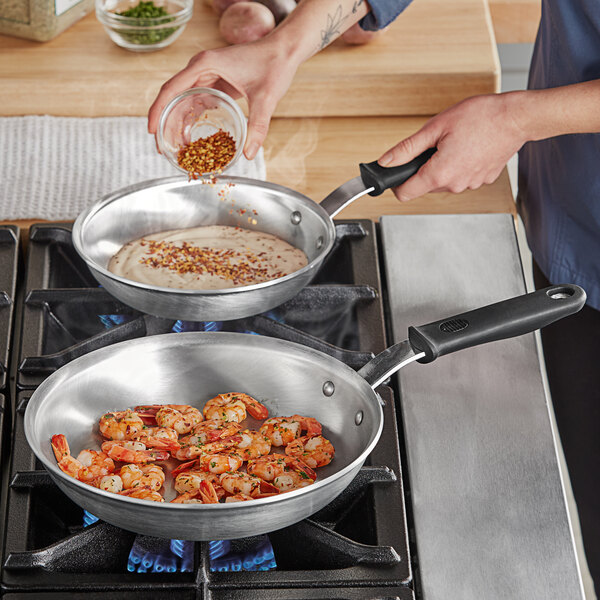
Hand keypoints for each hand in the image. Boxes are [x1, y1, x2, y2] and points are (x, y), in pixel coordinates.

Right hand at [147, 38, 298, 159]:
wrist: (284, 51)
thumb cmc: (274, 66)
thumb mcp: (265, 99)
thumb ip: (257, 126)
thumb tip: (248, 154)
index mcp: (204, 65)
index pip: (171, 89)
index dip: (158, 111)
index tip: (151, 131)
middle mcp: (200, 67)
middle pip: (173, 97)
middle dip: (166, 123)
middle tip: (164, 149)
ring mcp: (207, 74)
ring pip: (183, 101)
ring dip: (178, 122)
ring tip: (176, 147)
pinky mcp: (216, 81)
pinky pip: (197, 101)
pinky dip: (192, 118)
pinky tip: (192, 137)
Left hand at [378, 93, 528, 200]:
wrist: (517, 117)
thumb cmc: (481, 117)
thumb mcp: (435, 127)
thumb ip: (406, 149)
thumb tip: (386, 161)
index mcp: (440, 174)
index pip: (405, 194)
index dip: (396, 183)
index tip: (397, 172)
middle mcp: (455, 185)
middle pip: (424, 186)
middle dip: (423, 168)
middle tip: (434, 145)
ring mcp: (470, 185)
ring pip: (443, 182)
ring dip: (442, 166)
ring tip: (455, 143)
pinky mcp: (482, 180)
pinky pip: (461, 177)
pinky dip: (460, 165)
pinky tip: (469, 147)